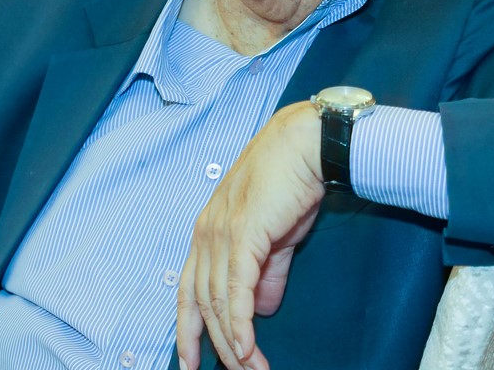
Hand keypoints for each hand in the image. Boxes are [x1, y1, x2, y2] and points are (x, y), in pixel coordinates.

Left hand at [177, 101, 323, 369]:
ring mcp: (221, 232)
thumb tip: (261, 307)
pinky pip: (236, 290)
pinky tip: (245, 348)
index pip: (189, 289)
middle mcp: (206, 233)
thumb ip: (266, 272)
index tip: (190, 363)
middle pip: (200, 302)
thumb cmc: (291, 182)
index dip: (187, 329)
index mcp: (208, 231)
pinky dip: (238, 323)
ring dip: (233, 344)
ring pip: (217, 302)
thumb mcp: (275, 236)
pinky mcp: (243, 234)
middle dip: (212, 346)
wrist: (306, 146)